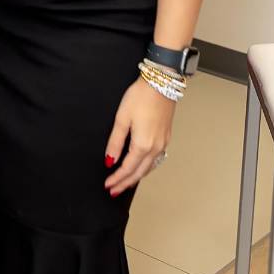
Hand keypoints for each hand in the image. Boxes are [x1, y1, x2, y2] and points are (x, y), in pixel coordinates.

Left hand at [104, 77, 175, 196]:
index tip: (107, 185)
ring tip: (125, 182)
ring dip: (136, 177)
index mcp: (143, 145)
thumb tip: (109, 160)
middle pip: (139, 172)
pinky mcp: (166, 137)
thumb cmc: (141, 97)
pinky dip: (145, 168)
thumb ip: (115, 142)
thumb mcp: (122, 118)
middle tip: (114, 190)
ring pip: (149, 168)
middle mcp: (156, 148)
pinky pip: (156, 160)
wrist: (161, 83)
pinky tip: (139, 167)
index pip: (127, 169)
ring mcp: (163, 143)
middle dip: (125, 183)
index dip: (117, 179)